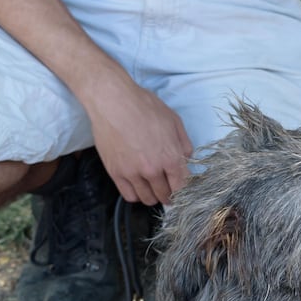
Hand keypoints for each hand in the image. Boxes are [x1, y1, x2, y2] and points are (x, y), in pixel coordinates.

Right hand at [82, 76, 193, 205]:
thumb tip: (187, 160)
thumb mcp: (174, 122)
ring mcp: (132, 173)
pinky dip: (136, 194)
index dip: (184, 189)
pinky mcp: (115, 172)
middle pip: (166, 195)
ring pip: (148, 199)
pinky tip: (138, 185)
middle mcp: (152, 170)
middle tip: (168, 188)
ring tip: (153, 187)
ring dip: (153, 195)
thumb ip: (184, 145)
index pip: (182, 186)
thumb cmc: (144, 107)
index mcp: (171, 158)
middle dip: (169, 194)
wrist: (113, 101)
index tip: (181, 187)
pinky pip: (129, 195)